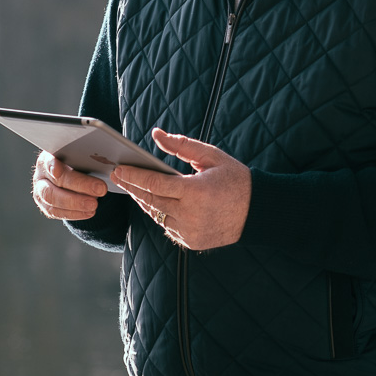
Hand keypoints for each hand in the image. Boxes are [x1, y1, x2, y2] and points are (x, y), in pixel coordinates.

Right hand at [32, 150, 106, 219]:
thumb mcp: (80, 157)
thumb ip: (86, 158)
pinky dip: (74, 213)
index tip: (58, 171)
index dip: (52, 165)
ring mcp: (40, 192)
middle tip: (100, 189)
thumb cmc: (76, 163)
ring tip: (94, 204)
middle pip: (55, 182)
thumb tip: (106, 161)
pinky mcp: (45, 206)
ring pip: (53, 200)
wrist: (71, 176)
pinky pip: (57, 212)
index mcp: (48, 158)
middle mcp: (41, 175)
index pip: (47, 160)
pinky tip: (89, 212)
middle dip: (79, 186)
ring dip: (76, 204)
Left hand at [110, 128, 251, 250]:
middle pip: (151, 200)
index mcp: (196, 192)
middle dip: (132, 187)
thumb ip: (182, 145)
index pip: (155, 183)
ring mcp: (190, 231)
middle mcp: (191, 215)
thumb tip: (156, 134)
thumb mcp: (212, 156)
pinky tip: (156, 203)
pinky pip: (168, 226)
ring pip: (157, 215)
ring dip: (145, 201)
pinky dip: (161, 214)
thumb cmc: (235, 179)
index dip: (134, 176)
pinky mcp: (191, 241)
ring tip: (135, 188)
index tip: (119, 169)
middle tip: (118, 176)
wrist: (257, 211)